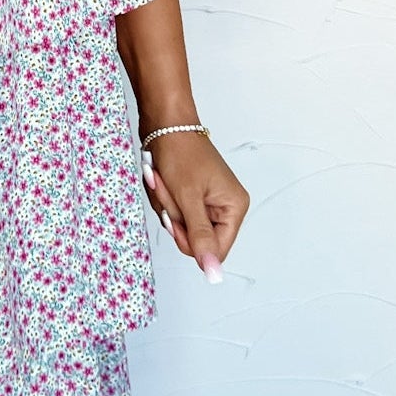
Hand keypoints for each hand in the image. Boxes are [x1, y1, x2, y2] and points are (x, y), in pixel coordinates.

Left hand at [142, 130, 248, 281]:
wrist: (163, 123)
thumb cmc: (180, 152)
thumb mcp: (188, 198)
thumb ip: (201, 237)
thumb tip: (213, 273)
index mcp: (234, 207)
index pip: (216, 250)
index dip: (190, 240)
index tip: (176, 219)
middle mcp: (224, 207)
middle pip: (195, 239)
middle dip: (175, 218)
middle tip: (171, 191)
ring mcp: (207, 201)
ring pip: (180, 226)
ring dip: (166, 205)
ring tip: (165, 181)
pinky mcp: (191, 195)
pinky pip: (173, 213)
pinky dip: (163, 199)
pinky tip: (161, 180)